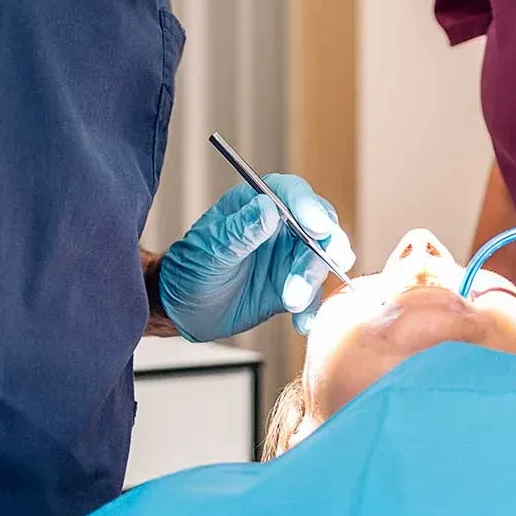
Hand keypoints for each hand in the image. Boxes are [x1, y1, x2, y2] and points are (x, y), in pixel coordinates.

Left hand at [159, 175, 355, 339]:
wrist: (183, 309)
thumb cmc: (190, 268)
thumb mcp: (210, 248)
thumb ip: (240, 230)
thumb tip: (268, 208)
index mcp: (257, 204)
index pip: (291, 194)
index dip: (309, 207)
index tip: (317, 227)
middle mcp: (280, 227)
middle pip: (319, 226)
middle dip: (328, 244)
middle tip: (332, 261)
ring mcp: (288, 258)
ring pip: (318, 262)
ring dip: (312, 281)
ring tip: (292, 300)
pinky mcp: (292, 287)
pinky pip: (313, 296)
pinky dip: (312, 309)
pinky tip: (303, 321)